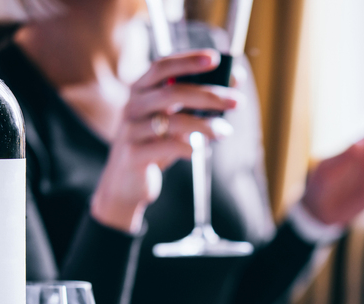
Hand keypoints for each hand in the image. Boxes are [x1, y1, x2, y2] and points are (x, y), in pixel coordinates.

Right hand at [90, 50, 241, 232]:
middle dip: (209, 95)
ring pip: (173, 121)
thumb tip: (236, 77)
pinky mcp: (133, 155)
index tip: (216, 59)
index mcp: (141, 90)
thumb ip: (199, 101)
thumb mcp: (175, 120)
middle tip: (237, 102)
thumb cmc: (155, 146)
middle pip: (173, 92)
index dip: (188, 60)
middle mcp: (132, 105)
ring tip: (226, 131)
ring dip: (205, 125)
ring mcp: (131, 130)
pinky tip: (200, 150)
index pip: (163, 66)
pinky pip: (166, 146)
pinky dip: (188, 147)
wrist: (126, 184)